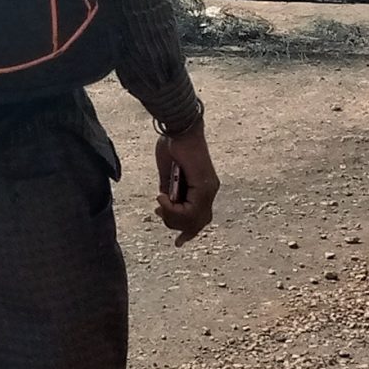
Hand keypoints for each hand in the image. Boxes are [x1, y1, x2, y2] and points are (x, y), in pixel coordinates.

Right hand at [154, 126, 218, 245]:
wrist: (179, 127)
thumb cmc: (173, 144)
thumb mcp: (167, 174)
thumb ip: (169, 191)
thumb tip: (165, 206)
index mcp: (203, 188)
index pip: (199, 218)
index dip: (187, 231)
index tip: (177, 241)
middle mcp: (210, 190)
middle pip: (196, 223)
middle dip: (176, 225)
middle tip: (159, 213)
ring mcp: (208, 189)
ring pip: (193, 220)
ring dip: (172, 216)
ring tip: (160, 204)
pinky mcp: (203, 186)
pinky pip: (190, 210)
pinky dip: (173, 209)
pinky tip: (162, 200)